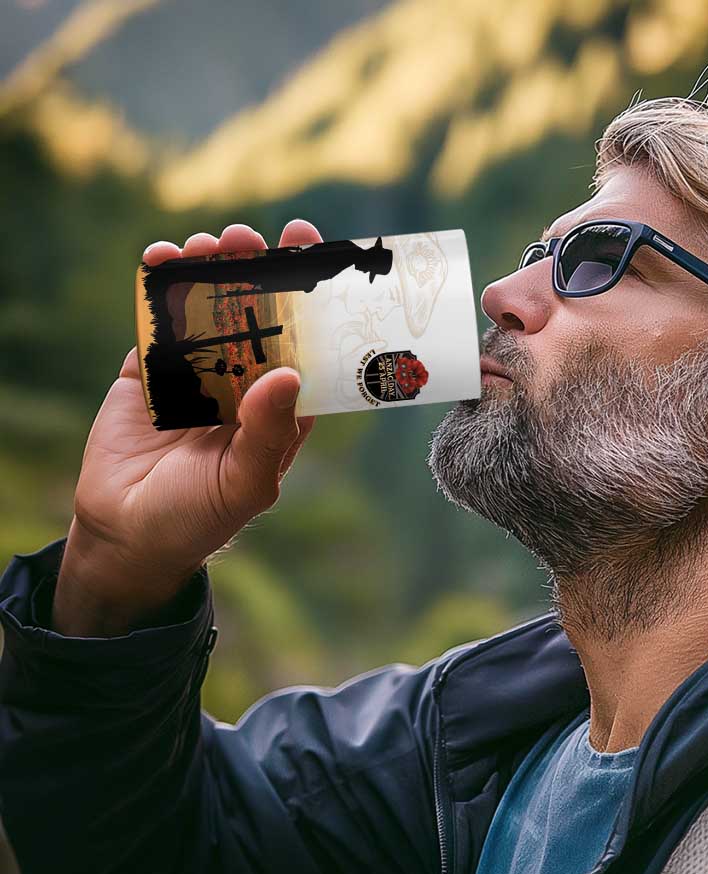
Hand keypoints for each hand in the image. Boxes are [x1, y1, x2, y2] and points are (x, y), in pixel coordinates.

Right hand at [53, 220, 321, 634]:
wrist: (126, 534)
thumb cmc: (199, 517)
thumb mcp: (245, 483)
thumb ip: (268, 433)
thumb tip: (288, 372)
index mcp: (281, 407)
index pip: (307, 343)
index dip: (313, 299)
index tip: (315, 252)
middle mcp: (245, 381)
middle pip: (259, 313)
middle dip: (258, 270)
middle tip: (251, 238)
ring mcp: (197, 372)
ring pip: (210, 306)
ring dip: (211, 269)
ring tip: (209, 244)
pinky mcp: (151, 369)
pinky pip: (159, 319)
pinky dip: (159, 286)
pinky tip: (162, 259)